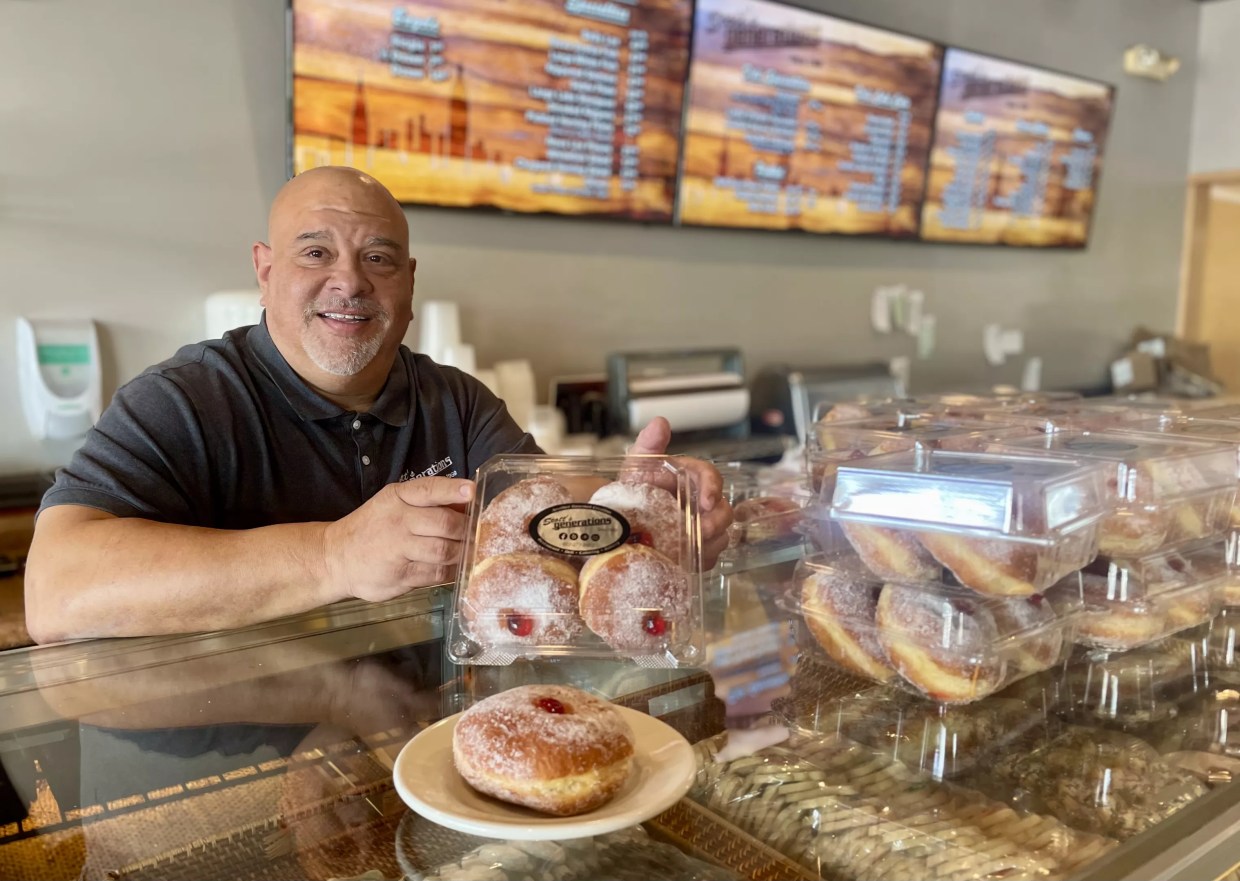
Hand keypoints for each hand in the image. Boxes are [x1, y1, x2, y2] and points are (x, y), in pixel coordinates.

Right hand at [322, 477, 474, 601]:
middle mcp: (397, 521)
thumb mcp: (392, 504)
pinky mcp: (399, 576)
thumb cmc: (373, 528)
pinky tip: (454, 567)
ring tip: (468, 551)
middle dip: (466, 530)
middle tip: (477, 534)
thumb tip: (467, 504)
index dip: (453, 490)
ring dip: (461, 552)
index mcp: (396, 498)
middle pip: (445, 523)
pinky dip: (451, 571)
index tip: (472, 492)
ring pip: (444, 551)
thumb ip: (426, 503)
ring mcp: (397, 550)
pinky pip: (436, 574)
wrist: (335, 557)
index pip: (429, 489)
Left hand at [631, 417, 732, 570]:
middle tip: (701, 532)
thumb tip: (660, 423)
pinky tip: (687, 559)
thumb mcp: (636, 466)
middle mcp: (699, 501)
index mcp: (689, 477)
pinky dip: (701, 558)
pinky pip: (709, 556)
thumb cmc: (632, 490)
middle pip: (723, 510)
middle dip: (716, 521)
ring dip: (710, 542)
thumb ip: (648, 445)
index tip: (706, 501)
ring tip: (692, 548)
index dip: (713, 487)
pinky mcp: (697, 548)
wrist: (620, 522)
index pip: (711, 477)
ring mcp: (701, 525)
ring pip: (721, 535)